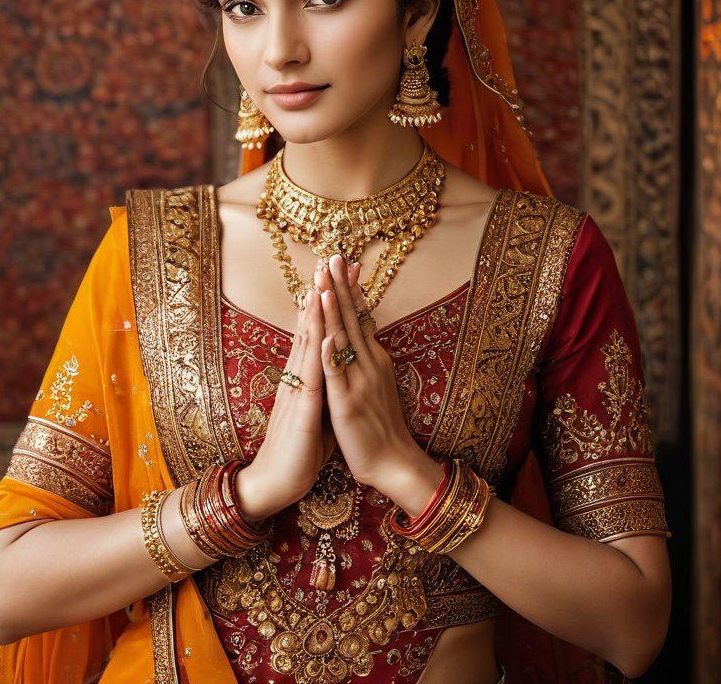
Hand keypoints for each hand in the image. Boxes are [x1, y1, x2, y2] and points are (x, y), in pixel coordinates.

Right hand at [236, 286, 336, 520]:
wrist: (274, 482)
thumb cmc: (298, 453)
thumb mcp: (316, 417)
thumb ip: (323, 394)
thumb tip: (334, 380)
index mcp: (303, 379)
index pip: (315, 333)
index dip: (324, 304)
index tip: (336, 277)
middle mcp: (297, 377)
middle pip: (310, 328)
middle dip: (320, 294)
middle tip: (329, 261)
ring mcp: (297, 389)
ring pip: (307, 343)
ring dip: (314, 311)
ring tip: (320, 280)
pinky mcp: (301, 407)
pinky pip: (309, 372)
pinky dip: (315, 347)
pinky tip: (321, 328)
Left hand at [315, 255, 428, 496]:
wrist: (395, 465)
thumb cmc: (380, 428)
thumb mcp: (375, 385)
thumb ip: (366, 360)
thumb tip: (359, 337)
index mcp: (373, 360)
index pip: (360, 316)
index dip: (350, 288)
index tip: (341, 261)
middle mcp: (368, 364)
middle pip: (353, 318)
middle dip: (341, 286)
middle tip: (333, 255)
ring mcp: (358, 382)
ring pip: (344, 340)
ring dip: (334, 309)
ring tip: (325, 282)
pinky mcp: (347, 404)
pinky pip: (337, 375)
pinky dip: (331, 354)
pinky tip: (325, 336)